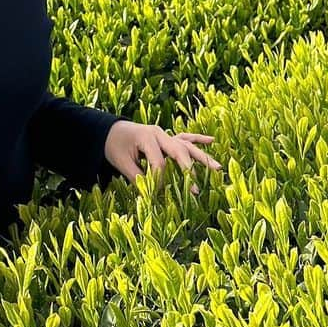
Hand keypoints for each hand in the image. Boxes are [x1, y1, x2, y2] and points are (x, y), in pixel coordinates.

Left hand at [103, 121, 222, 194]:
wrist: (110, 130)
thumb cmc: (114, 146)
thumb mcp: (121, 162)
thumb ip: (137, 177)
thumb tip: (151, 196)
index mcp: (146, 138)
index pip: (159, 162)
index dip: (160, 180)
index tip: (158, 194)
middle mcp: (159, 134)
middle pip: (179, 151)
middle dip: (189, 170)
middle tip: (196, 188)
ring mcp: (165, 134)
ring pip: (186, 145)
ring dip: (202, 157)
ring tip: (218, 168)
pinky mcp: (167, 136)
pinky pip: (185, 137)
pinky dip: (198, 138)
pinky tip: (212, 141)